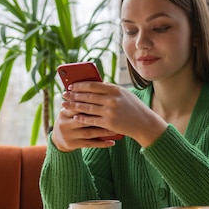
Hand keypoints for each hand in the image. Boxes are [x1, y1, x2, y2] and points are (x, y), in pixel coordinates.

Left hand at [53, 81, 167, 149]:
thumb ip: (110, 90)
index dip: (80, 85)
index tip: (71, 85)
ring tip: (65, 105)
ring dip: (74, 106)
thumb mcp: (124, 94)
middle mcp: (112, 99)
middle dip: (73, 95)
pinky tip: (75, 116)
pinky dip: (82, 118)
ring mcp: (110, 112)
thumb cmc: (134, 108)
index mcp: (115, 90)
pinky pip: (91, 120)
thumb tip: (93, 86)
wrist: (145, 123)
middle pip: (87, 96)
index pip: (93, 85)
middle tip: (64, 94)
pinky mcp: (108, 123)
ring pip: (87, 108)